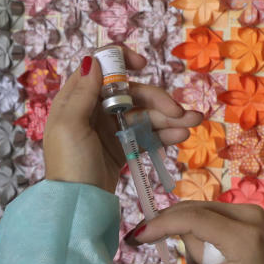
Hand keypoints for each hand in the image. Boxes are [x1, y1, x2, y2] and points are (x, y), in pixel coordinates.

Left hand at [43, 48, 202, 192]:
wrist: (77, 204)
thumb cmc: (69, 163)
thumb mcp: (69, 125)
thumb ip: (82, 94)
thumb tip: (93, 60)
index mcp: (76, 100)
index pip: (99, 69)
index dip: (121, 61)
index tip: (143, 64)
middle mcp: (92, 110)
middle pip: (129, 93)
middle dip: (157, 99)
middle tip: (180, 112)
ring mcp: (108, 129)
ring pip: (143, 114)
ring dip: (169, 117)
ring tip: (194, 123)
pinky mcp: (121, 147)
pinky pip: (146, 134)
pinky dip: (163, 133)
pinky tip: (180, 136)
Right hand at [127, 201, 263, 263]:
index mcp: (242, 239)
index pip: (191, 219)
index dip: (159, 225)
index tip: (135, 238)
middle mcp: (247, 216)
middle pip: (189, 211)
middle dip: (170, 232)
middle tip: (157, 252)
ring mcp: (248, 210)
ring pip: (194, 212)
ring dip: (187, 236)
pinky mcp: (246, 210)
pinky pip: (205, 213)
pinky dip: (197, 231)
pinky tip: (210, 255)